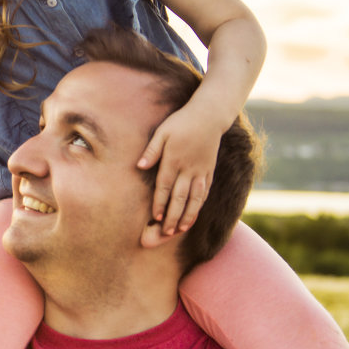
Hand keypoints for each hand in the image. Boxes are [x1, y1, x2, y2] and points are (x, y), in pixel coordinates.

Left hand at [136, 102, 222, 235]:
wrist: (209, 116)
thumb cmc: (181, 123)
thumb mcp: (163, 132)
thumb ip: (152, 150)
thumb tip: (139, 166)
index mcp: (174, 160)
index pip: (165, 186)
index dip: (160, 203)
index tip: (155, 217)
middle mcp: (189, 169)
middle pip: (180, 197)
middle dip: (173, 216)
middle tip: (166, 232)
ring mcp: (201, 171)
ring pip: (195, 198)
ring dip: (188, 215)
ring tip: (181, 229)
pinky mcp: (209, 170)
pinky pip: (205, 191)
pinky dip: (200, 204)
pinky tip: (195, 213)